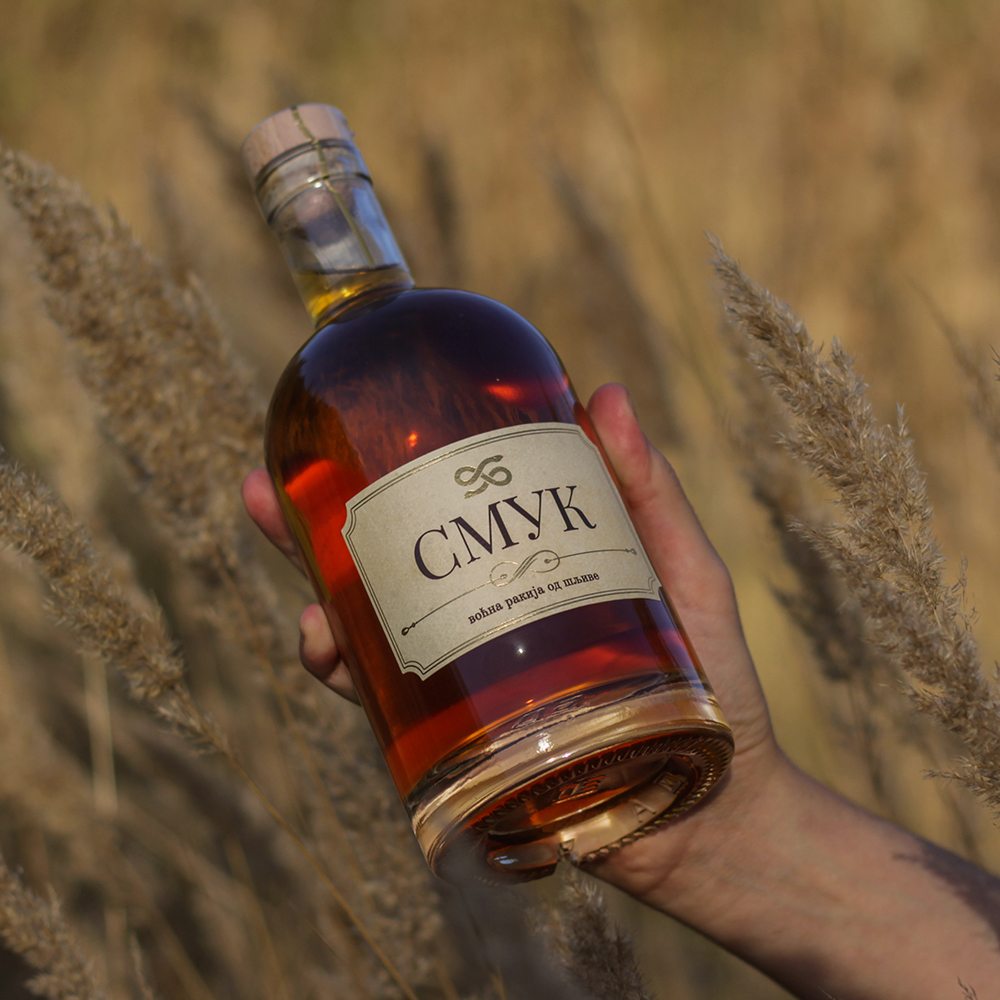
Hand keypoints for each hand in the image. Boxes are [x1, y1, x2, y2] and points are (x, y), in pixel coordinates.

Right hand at [241, 383, 786, 904]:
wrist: (724, 808)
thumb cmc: (717, 679)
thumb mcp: (681, 568)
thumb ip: (650, 491)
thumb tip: (605, 393)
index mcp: (521, 574)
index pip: (442, 518)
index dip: (383, 477)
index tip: (337, 430)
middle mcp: (483, 624)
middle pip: (382, 572)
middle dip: (310, 537)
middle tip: (262, 494)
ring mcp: (469, 688)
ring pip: (370, 643)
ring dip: (318, 618)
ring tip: (307, 607)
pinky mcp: (467, 750)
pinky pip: (394, 720)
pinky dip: (355, 687)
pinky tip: (332, 656)